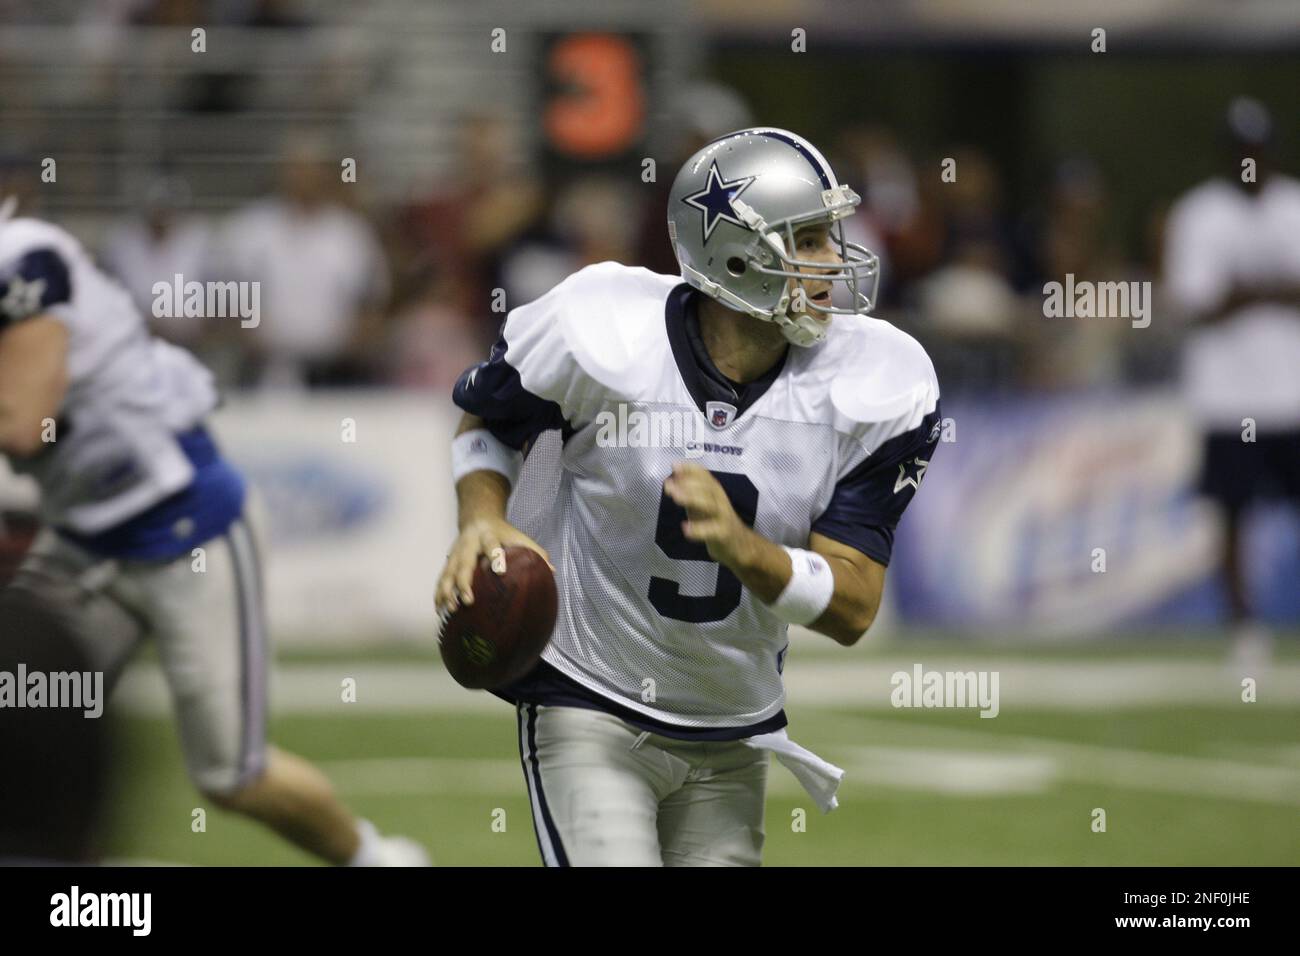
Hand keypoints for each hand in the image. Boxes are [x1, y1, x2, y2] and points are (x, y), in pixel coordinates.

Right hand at [435, 517, 552, 613]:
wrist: (478, 518)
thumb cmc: (503, 533)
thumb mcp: (519, 537)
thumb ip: (535, 552)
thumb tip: (552, 571)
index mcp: (488, 536)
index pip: (491, 545)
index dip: (495, 557)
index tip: (500, 571)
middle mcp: (468, 545)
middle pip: (464, 564)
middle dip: (464, 583)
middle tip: (468, 601)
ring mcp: (456, 553)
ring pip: (448, 573)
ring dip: (447, 592)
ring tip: (451, 610)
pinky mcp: (449, 561)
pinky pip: (441, 579)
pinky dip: (439, 593)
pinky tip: (439, 609)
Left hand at [663, 462, 749, 567]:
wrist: (740, 545)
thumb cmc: (716, 521)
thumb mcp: (702, 504)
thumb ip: (688, 493)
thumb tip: (670, 480)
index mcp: (714, 491)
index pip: (704, 476)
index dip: (690, 469)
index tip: (674, 465)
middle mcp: (720, 500)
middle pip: (707, 488)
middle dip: (687, 484)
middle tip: (668, 484)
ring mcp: (723, 517)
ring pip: (710, 505)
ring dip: (692, 499)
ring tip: (675, 497)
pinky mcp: (723, 534)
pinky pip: (712, 531)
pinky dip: (699, 530)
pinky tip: (686, 529)